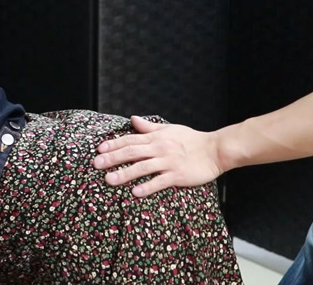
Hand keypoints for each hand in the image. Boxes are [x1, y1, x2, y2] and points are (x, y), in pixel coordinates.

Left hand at [92, 116, 224, 196]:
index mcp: (156, 138)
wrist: (215, 150)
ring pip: (142, 167)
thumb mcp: (169, 129)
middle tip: (96, 164)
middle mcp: (160, 149)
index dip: (113, 144)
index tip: (99, 149)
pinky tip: (135, 192)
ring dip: (125, 173)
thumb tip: (132, 119)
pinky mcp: (178, 175)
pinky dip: (147, 186)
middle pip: (132, 152)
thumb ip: (149, 127)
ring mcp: (168, 162)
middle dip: (112, 158)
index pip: (130, 140)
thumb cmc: (192, 140)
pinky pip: (160, 181)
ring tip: (109, 180)